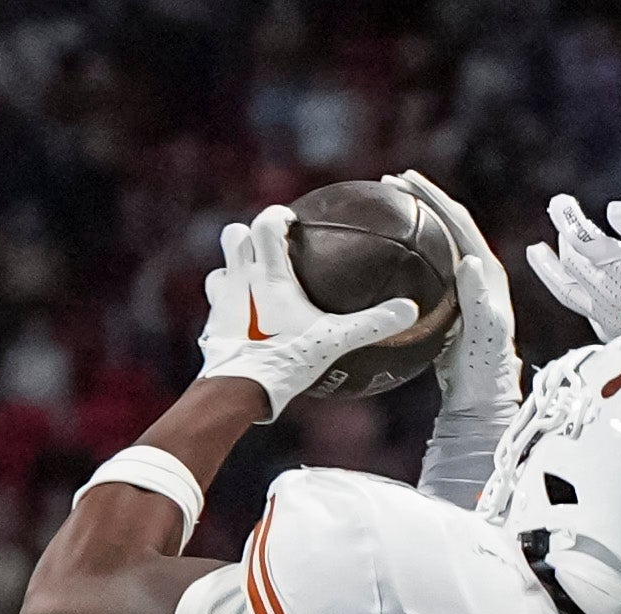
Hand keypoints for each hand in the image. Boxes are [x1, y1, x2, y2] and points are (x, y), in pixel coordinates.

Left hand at [195, 207, 419, 421]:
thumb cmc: (285, 359)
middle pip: (234, 235)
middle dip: (248, 235)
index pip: (266, 224)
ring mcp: (220, 303)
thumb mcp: (335, 341)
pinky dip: (229, 309)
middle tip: (268, 248)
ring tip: (252, 286)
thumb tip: (409, 310)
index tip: (290, 220)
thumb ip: (371, 323)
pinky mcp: (211, 327)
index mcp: (268, 274)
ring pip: (220, 271)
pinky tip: (244, 325)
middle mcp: (238, 280)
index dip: (277, 215)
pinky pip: (218, 308)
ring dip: (233, 271)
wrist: (238, 390)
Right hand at [385, 170, 515, 421]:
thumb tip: (468, 258)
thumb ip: (478, 296)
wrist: (481, 398)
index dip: (434, 197)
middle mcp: (478, 273)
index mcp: (488, 272)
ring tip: (390, 206)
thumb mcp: (484, 332)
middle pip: (449, 223)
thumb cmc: (484, 369)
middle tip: (392, 182)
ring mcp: (464, 288)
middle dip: (424, 199)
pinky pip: (428, 268)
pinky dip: (411, 253)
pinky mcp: (450, 303)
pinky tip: (388, 255)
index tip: (406, 178)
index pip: (460, 222)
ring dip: (418, 221)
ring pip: (439, 242)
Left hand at [527, 192, 620, 331]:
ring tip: (536, 252)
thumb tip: (613, 209)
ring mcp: (605, 319)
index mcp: (620, 271)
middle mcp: (605, 297)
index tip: (559, 202)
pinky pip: (583, 308)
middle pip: (571, 263)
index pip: (581, 239)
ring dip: (550, 269)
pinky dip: (573, 289)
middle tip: (558, 213)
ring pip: (567, 291)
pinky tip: (576, 284)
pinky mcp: (612, 336)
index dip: (567, 218)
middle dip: (564, 236)